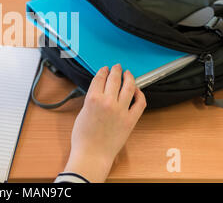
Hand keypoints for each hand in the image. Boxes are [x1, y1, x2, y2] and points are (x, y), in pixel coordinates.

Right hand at [63, 64, 145, 181]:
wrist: (92, 154)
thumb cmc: (83, 137)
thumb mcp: (82, 112)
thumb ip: (91, 100)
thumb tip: (98, 92)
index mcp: (93, 99)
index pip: (100, 78)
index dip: (103, 71)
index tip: (104, 69)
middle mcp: (108, 102)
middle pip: (114, 79)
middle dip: (115, 70)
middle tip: (117, 67)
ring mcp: (121, 110)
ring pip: (129, 87)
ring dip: (129, 77)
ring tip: (128, 74)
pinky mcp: (130, 120)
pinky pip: (140, 103)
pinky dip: (139, 94)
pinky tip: (137, 90)